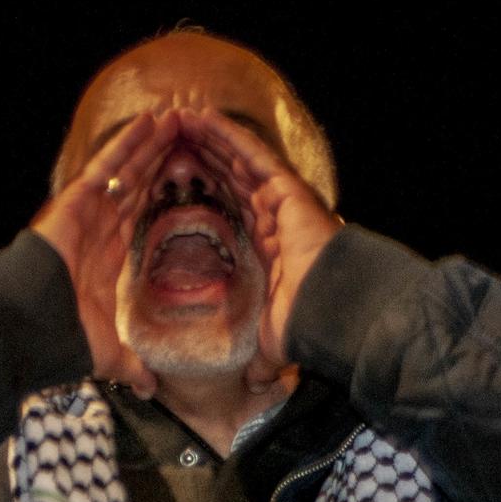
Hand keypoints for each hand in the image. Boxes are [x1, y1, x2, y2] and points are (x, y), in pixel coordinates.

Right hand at [32, 111, 177, 396]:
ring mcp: (87, 212)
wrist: (30, 328)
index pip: (139, 217)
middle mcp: (98, 229)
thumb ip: (132, 365)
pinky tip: (151, 121)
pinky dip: (129, 143)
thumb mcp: (110, 353)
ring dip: (152, 145)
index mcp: (105, 258)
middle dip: (161, 161)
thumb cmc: (62, 338)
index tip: (184, 177)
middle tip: (188, 134)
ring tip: (178, 118)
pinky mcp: (77, 201)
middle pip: (137, 186)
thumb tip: (150, 388)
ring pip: (127, 170)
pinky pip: (107, 166)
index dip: (160, 195)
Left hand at [177, 110, 341, 386]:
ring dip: (207, 139)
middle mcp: (274, 217)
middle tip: (169, 139)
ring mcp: (281, 199)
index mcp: (268, 246)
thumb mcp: (274, 341)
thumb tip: (256, 383)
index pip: (229, 211)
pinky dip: (225, 134)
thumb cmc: (307, 326)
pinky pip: (250, 153)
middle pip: (230, 179)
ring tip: (178, 118)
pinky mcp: (285, 188)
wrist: (331, 314)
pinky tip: (201, 118)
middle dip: (201, 158)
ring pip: (237, 160)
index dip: (205, 193)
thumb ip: (263, 356)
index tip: (176, 182)